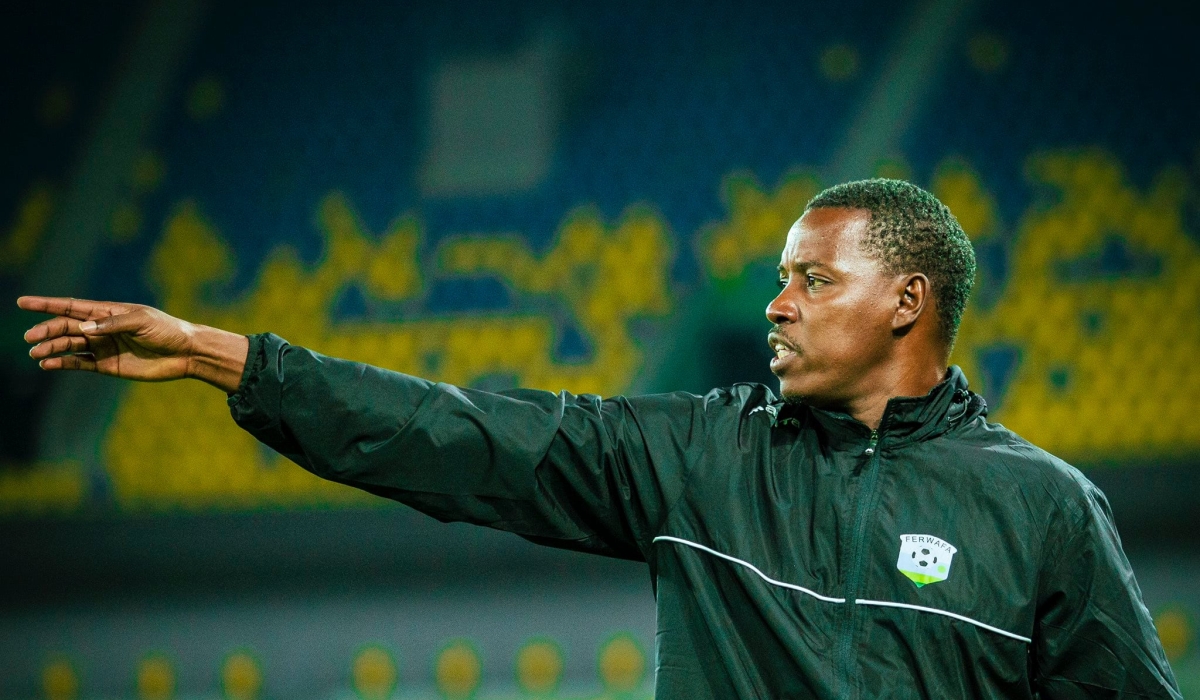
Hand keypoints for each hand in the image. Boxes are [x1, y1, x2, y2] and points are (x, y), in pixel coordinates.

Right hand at [18, 296, 248, 390]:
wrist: (186, 353)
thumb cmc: (167, 330)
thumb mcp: (141, 321)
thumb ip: (112, 325)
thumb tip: (83, 329)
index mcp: (108, 312)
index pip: (71, 307)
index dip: (46, 305)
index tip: (22, 302)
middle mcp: (101, 329)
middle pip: (66, 327)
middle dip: (46, 330)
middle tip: (29, 338)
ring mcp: (103, 347)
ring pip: (69, 346)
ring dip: (51, 348)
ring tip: (35, 353)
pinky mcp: (107, 365)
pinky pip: (80, 363)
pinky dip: (63, 363)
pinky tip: (48, 364)